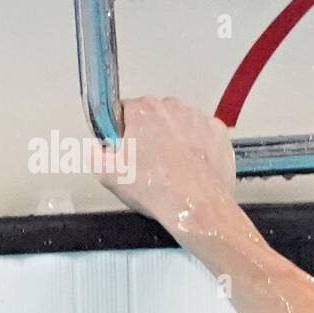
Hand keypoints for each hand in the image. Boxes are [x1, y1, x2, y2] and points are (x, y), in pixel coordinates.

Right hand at [98, 96, 237, 234]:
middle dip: (150, 132)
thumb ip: (94, 153)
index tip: (128, 149)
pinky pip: (203, 132)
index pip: (126, 111)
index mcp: (142, 109)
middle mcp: (172, 106)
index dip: (124, 131)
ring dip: (175, 137)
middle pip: (154, 115)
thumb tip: (96, 147)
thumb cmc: (154, 189)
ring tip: (174, 166)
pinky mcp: (219, 132)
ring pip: (180, 123)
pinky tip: (193, 164)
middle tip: (150, 161)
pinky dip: (198, 144)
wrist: (196, 206)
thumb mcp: (107, 174)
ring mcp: (199, 117)